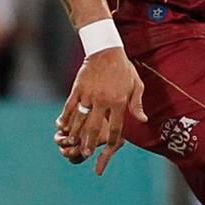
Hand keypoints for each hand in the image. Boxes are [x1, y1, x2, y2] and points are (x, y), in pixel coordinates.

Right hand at [55, 48, 147, 175]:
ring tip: (71, 143)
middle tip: (84, 154)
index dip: (112, 139)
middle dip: (89, 142)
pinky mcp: (77, 89)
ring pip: (80, 118)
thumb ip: (137, 104)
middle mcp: (103, 100)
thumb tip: (143, 120)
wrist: (106, 51)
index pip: (116, 126)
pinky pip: (69, 106)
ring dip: (75, 132)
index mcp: (118, 101)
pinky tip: (61, 126)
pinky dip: (65, 117)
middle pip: (95, 126)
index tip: (108, 150)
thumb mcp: (136, 85)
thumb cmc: (124, 69)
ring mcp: (88, 95)